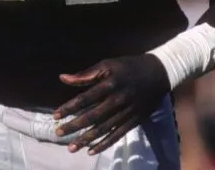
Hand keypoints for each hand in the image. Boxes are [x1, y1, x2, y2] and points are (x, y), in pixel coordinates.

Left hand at [53, 54, 168, 154]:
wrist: (159, 73)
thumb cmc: (128, 67)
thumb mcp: (108, 64)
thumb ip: (86, 75)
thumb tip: (63, 78)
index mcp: (109, 84)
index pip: (84, 99)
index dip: (68, 108)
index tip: (55, 116)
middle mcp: (117, 100)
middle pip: (92, 117)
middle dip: (73, 126)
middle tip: (58, 133)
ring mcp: (126, 112)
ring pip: (103, 129)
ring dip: (86, 139)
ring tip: (71, 147)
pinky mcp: (134, 121)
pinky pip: (117, 135)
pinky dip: (104, 144)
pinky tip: (91, 150)